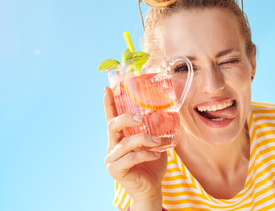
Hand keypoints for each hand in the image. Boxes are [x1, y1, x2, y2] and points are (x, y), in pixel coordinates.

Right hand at [103, 86, 166, 209]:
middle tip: (141, 118)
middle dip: (126, 118)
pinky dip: (145, 154)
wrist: (152, 187)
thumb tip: (166, 112)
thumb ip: (157, 129)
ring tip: (159, 142)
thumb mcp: (156, 142)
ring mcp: (112, 158)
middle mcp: (113, 145)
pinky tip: (156, 154)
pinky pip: (130, 157)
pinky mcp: (116, 170)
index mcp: (120, 136)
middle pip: (112, 125)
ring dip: (144, 139)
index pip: (112, 116)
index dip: (109, 102)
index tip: (108, 88)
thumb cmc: (152, 163)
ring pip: (125, 142)